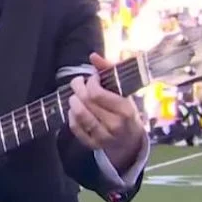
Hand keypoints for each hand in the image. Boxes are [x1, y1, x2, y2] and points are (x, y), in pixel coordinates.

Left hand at [67, 52, 145, 168]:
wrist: (130, 140)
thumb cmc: (125, 110)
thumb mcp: (124, 90)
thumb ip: (110, 70)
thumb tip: (93, 56)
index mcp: (125, 109)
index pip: (97, 93)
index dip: (90, 82)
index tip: (92, 78)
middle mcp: (115, 125)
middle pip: (86, 101)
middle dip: (78, 87)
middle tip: (79, 83)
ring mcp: (103, 137)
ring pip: (79, 114)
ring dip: (73, 101)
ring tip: (76, 96)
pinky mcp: (92, 145)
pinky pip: (75, 128)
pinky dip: (71, 116)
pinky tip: (75, 109)